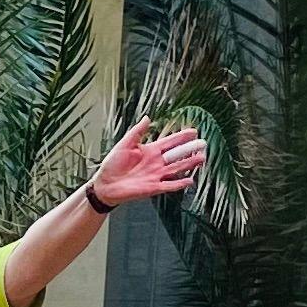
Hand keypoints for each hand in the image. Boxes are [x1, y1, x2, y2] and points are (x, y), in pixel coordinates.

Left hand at [89, 121, 207, 209]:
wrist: (104, 184)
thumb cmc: (112, 164)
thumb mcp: (124, 144)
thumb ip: (137, 132)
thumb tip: (147, 117)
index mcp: (150, 151)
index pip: (170, 142)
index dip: (181, 137)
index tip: (194, 131)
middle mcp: (156, 163)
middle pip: (177, 155)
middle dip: (190, 150)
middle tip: (203, 144)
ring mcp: (155, 175)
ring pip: (176, 168)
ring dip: (189, 164)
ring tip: (201, 159)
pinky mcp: (152, 188)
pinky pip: (169, 185)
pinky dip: (179, 183)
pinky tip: (190, 180)